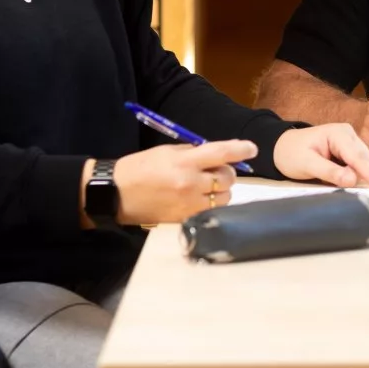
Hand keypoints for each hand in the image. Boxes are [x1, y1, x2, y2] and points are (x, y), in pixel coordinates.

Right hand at [93, 141, 254, 224]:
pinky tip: (197, 200)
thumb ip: (193, 154)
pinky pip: (210, 211)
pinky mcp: (184, 219)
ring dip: (220, 191)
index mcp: (184, 162)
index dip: (240, 149)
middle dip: (226, 173)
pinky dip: (210, 205)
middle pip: (227, 178)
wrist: (116, 194)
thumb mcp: (167, 152)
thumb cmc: (141, 167)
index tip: (252, 148)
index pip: (221, 153)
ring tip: (205, 187)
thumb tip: (217, 156)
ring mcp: (188, 204)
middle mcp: (190, 183)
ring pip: (224, 198)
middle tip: (216, 171)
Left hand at [273, 124, 368, 188]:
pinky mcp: (349, 149)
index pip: (356, 157)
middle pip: (363, 159)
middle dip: (363, 176)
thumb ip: (329, 172)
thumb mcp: (307, 164)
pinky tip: (348, 180)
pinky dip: (356, 174)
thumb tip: (352, 180)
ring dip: (360, 176)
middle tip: (354, 191)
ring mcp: (350, 140)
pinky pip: (358, 164)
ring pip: (363, 162)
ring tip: (346, 185)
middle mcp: (348, 133)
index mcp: (338, 133)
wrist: (281, 148)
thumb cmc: (291, 154)